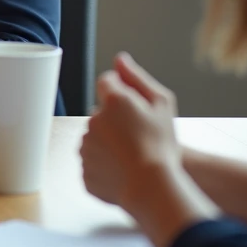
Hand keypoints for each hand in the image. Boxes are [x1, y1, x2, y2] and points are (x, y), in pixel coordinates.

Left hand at [81, 54, 214, 245]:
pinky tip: (125, 169)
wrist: (153, 187)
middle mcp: (93, 121)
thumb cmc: (161, 146)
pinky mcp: (85, 170)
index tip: (136, 108)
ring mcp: (86, 147)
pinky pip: (94, 161)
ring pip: (96, 137)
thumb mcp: (161, 103)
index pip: (107, 82)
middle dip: (116, 119)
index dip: (123, 92)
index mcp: (112, 101)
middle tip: (139, 136)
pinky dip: (106, 164)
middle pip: (101, 112)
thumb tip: (120, 59)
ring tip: (134, 155)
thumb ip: (137, 78)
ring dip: (109, 142)